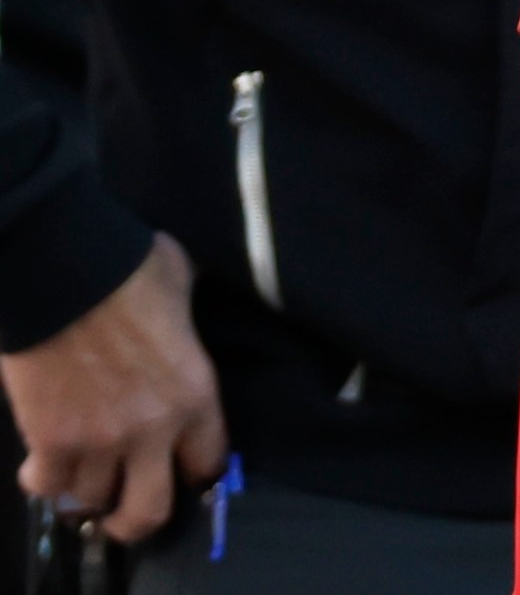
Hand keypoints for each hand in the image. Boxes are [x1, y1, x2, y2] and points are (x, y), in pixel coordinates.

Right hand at [3, 233, 226, 542]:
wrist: (64, 271)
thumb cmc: (129, 270)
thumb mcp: (183, 292)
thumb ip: (184, 325)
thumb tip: (178, 317)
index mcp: (196, 395)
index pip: (207, 465)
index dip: (192, 475)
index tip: (179, 473)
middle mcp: (154, 430)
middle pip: (149, 511)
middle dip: (136, 519)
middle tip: (124, 512)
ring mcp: (99, 440)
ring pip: (91, 499)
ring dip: (85, 489)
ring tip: (81, 473)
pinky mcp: (49, 440)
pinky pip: (47, 487)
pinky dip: (43, 480)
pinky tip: (42, 465)